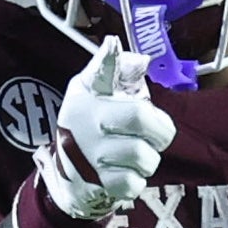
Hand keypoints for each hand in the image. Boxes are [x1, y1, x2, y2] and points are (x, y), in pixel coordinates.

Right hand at [34, 38, 174, 219]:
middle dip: (160, 130)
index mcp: (87, 95)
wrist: (67, 175)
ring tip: (135, 155)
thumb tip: (132, 54)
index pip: (99, 71)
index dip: (108, 58)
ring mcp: (90, 155)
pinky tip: (124, 173)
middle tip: (156, 135)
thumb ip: (113, 72)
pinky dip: (136, 181)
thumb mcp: (93, 94)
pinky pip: (135, 183)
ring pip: (144, 156)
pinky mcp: (97, 183)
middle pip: (140, 118)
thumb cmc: (91, 125)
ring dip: (148, 160)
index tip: (113, 43)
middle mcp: (86, 122)